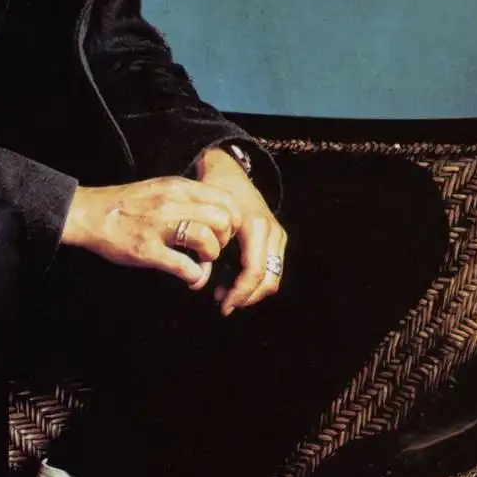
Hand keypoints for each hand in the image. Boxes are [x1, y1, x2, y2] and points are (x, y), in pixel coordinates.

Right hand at [59, 151, 285, 313]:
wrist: (89, 214)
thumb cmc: (125, 204)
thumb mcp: (159, 188)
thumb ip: (186, 198)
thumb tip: (213, 216)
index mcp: (177, 187)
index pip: (225, 199)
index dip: (232, 220)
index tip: (222, 232)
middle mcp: (172, 203)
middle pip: (222, 220)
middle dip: (224, 240)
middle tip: (212, 249)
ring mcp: (159, 226)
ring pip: (208, 240)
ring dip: (210, 257)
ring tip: (201, 263)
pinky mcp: (147, 250)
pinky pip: (185, 266)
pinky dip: (195, 276)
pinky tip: (191, 278)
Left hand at [193, 147, 286, 313]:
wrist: (228, 171)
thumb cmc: (212, 193)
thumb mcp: (206, 218)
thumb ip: (206, 248)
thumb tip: (199, 280)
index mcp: (256, 226)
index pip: (255, 272)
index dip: (240, 294)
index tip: (222, 305)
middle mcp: (272, 232)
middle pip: (269, 280)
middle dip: (247, 297)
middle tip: (223, 304)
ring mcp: (277, 235)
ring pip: (273, 277)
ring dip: (250, 292)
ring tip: (224, 294)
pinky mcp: (277, 238)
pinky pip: (271, 268)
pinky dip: (254, 281)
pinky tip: (232, 284)